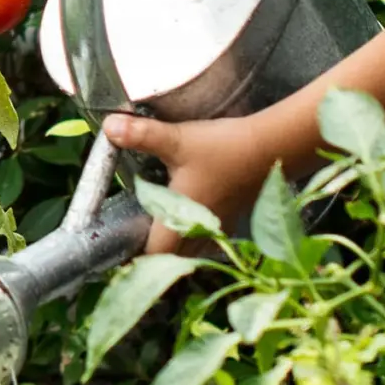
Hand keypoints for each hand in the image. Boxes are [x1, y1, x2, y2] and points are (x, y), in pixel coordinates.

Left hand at [105, 109, 291, 253]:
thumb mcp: (178, 140)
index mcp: (181, 221)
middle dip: (151, 252)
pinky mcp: (232, 216)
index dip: (133, 258)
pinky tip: (186, 212)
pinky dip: (193, 231)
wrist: (275, 147)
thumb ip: (142, 135)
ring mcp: (219, 226)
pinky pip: (207, 235)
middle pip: (171, 257)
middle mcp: (200, 231)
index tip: (117, 250)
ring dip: (174, 243)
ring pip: (191, 248)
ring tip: (155, 225)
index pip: (152, 256)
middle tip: (131, 235)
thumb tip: (110, 126)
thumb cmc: (226, 149)